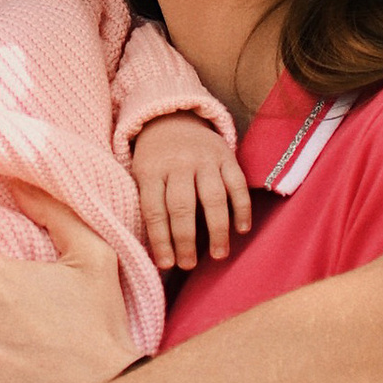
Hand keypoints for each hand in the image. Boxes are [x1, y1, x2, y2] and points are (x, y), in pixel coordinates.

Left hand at [129, 117, 252, 270]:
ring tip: (218, 255)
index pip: (154, 210)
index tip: (166, 264)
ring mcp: (204, 159)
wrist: (171, 118)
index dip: (160, 240)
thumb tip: (157, 251)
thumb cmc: (154, 159)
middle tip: (189, 264)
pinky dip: (242, 208)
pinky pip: (237, 184)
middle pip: (182, 207)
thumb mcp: (140, 175)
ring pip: (212, 198)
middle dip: (185, 240)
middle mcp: (178, 163)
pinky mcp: (226, 155)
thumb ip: (148, 204)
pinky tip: (241, 230)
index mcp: (151, 170)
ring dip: (217, 230)